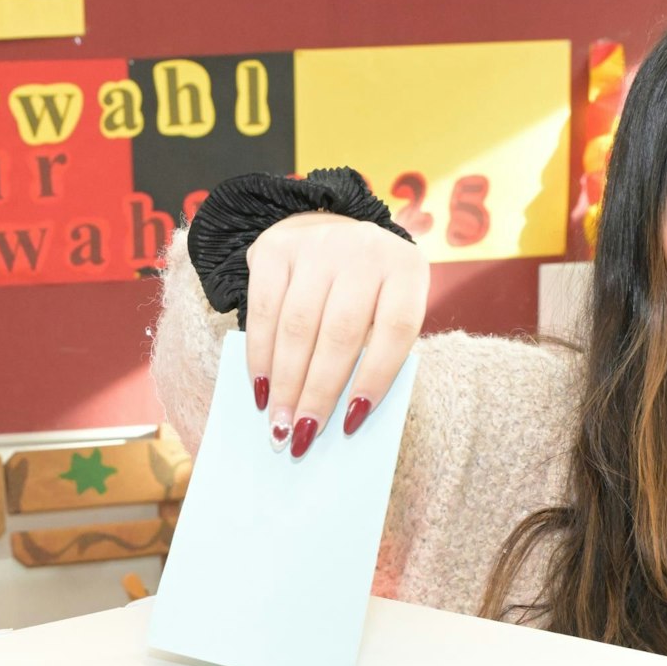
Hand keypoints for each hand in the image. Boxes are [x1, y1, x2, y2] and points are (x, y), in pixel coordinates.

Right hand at [245, 210, 428, 458]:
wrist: (323, 230)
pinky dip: (260, 355)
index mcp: (406, 268)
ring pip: (297, 326)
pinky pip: (263, 310)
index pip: (396, 329)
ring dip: (285, 382)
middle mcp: (364, 248)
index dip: (374, 379)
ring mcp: (317, 244)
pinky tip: (260, 386)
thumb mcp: (383, 309)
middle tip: (300, 435)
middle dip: (317, 393)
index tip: (352, 422)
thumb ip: (375, 351)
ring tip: (278, 422)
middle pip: (340, 334)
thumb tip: (344, 417)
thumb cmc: (362, 291)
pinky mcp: (275, 249)